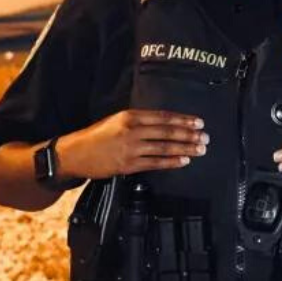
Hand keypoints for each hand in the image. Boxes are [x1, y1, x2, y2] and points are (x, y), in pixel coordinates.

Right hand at [56, 109, 207, 179]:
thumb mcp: (116, 120)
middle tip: (205, 137)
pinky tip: (184, 161)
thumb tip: (164, 123)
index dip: (183, 120)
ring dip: (185, 148)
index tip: (199, 122)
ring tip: (200, 149)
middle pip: (167, 132)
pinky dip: (171, 161)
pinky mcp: (128, 165)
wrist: (76, 153)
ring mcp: (131, 149)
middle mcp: (132, 130)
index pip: (163, 117)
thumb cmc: (97, 135)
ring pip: (164, 148)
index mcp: (130, 116)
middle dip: (189, 135)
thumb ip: (138, 120)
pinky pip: (155, 163)